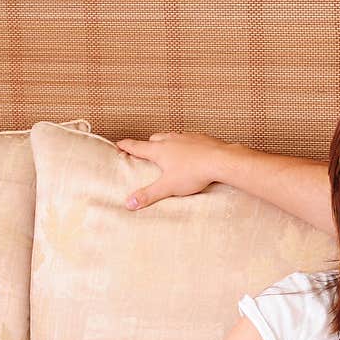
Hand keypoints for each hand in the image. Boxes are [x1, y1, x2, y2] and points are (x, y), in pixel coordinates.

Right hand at [116, 133, 230, 209]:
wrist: (222, 160)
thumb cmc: (194, 173)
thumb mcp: (168, 187)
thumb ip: (149, 195)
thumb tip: (129, 203)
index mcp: (159, 150)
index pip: (137, 146)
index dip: (126, 145)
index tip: (118, 144)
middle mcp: (171, 140)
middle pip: (154, 138)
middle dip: (148, 144)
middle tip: (145, 151)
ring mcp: (187, 137)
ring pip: (172, 136)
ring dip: (167, 142)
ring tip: (168, 151)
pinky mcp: (202, 138)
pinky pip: (189, 139)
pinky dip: (186, 144)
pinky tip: (191, 152)